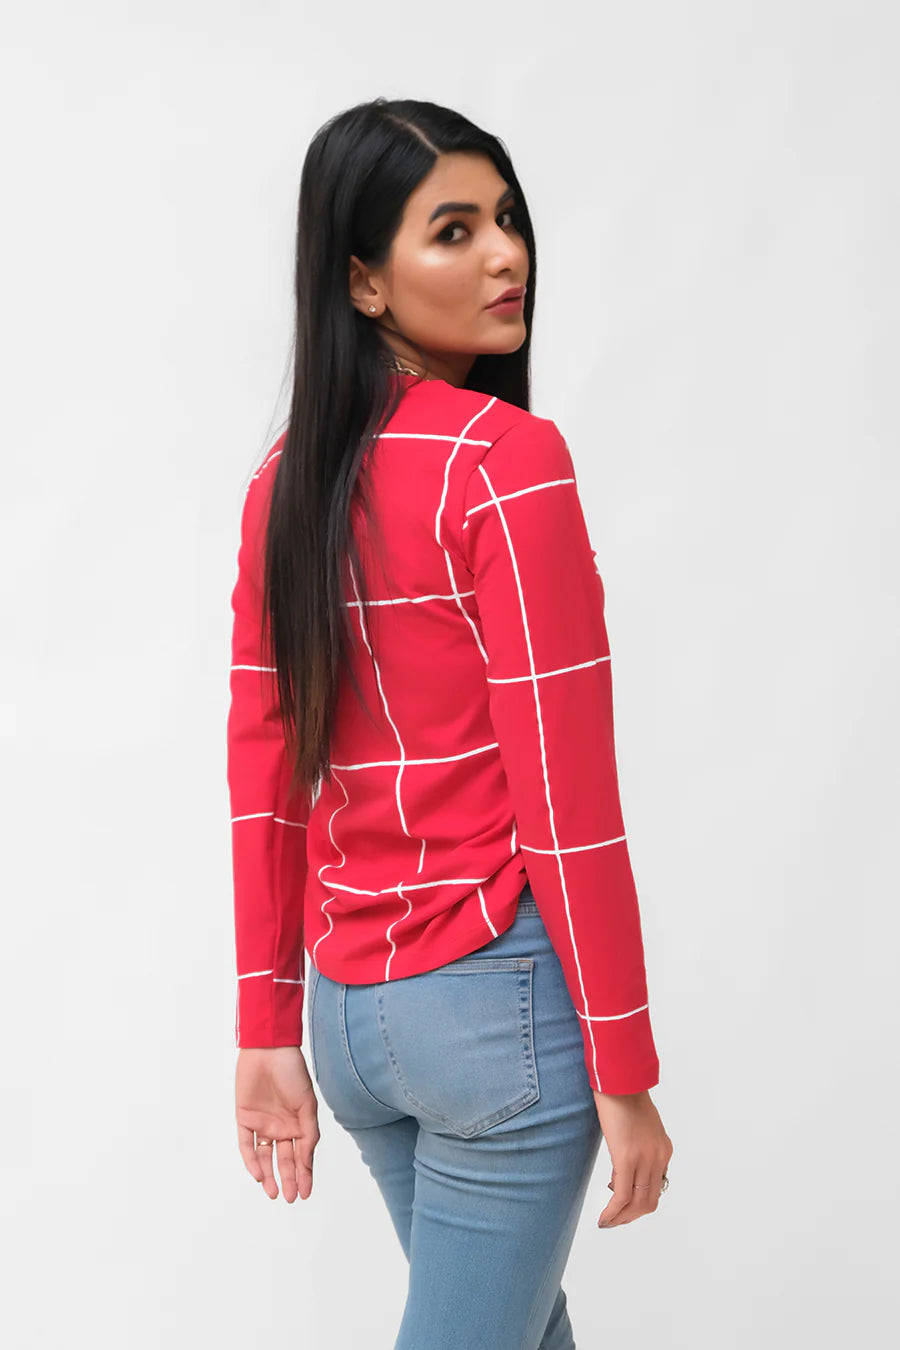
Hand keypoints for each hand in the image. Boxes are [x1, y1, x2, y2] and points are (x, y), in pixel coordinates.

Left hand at [235, 1047, 319, 1201]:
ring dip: (268, 1175)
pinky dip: (251, 1160)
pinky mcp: (244, 1118)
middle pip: (283, 1160)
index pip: (301, 1156)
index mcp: (298, 1124)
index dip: (305, 1175)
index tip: (306, 1193)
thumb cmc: (293, 1073)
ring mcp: (262, 1124)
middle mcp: (280, 1127)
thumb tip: (307, 1163)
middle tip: (291, 1198)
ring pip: (264, 1156)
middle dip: (288, 1179)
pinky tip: (257, 1174)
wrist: (270, 1050)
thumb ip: (308, 1135)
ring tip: (273, 1193)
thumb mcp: (307, 1106)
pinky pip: (246, 1144)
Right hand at [592, 1089, 672, 1227]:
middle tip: (613, 1220)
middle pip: (649, 1202)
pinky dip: (613, 1212)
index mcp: (663, 1149)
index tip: (620, 1203)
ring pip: (637, 1204)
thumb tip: (624, 1161)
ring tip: (606, 1222)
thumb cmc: (623, 1094)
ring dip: (621, 1218)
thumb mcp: (639, 1124)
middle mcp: (659, 1158)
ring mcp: (644, 1159)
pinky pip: (622, 1196)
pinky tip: (603, 1218)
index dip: (638, 1202)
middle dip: (631, 1216)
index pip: (656, 1188)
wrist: (619, 1078)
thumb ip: (638, 1144)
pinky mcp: (626, 1158)